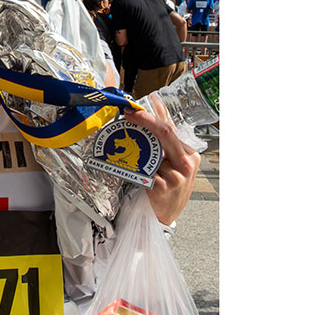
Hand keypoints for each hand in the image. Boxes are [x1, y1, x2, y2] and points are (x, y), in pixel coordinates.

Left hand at [122, 95, 200, 224]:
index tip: (145, 100)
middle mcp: (187, 163)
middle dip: (145, 120)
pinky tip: (136, 172)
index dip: (157, 112)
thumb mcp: (172, 163)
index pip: (172, 127)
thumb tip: (154, 111)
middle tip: (129, 113)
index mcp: (189, 154)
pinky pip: (145, 172)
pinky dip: (137, 170)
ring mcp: (177, 176)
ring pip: (152, 153)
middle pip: (165, 133)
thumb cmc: (168, 185)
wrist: (166, 215)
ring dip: (138, 150)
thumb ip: (165, 143)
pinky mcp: (164, 187)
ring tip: (125, 146)